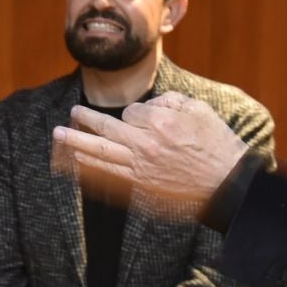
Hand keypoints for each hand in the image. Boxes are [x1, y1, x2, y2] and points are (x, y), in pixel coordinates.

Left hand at [51, 91, 248, 205]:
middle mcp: (145, 144)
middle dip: (85, 120)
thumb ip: (171, 102)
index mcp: (160, 122)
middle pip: (106, 128)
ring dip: (77, 143)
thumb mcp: (200, 110)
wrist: (226, 184)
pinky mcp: (141, 185)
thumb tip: (150, 105)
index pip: (132, 112)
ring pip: (101, 153)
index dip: (136, 113)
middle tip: (71, 113)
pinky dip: (91, 168)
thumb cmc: (217, 144)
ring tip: (59, 136)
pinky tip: (78, 162)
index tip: (143, 118)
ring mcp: (141, 167)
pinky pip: (110, 175)